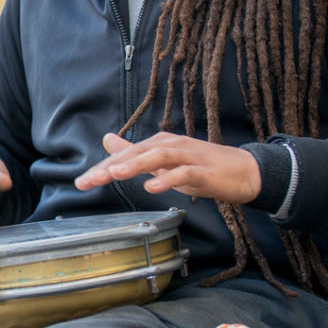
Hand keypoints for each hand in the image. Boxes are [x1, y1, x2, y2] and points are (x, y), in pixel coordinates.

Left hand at [74, 132, 261, 203]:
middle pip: (137, 153)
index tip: (82, 181)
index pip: (126, 155)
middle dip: (110, 166)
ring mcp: (189, 156)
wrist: (245, 172)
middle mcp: (172, 145)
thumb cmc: (202, 168)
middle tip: (87, 180)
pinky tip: (152, 187)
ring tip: (114, 175)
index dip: (103, 167)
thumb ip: (136, 152)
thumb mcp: (164, 161)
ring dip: (135, 165)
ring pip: (158, 157)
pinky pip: (184, 173)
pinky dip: (168, 179)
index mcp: (160, 144)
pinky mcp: (204, 170)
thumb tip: (107, 140)